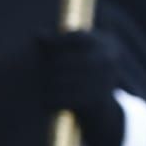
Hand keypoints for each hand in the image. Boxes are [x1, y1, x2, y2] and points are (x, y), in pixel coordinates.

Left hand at [39, 29, 125, 145]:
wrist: (103, 111)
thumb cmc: (84, 76)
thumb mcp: (77, 56)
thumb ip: (57, 44)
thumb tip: (37, 35)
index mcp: (106, 44)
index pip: (77, 37)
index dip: (57, 40)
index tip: (42, 43)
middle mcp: (107, 59)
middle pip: (67, 59)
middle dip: (51, 68)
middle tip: (42, 75)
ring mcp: (104, 79)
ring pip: (63, 79)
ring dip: (50, 85)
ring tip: (44, 88)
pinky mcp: (96, 98)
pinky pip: (66, 98)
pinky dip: (53, 100)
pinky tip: (47, 101)